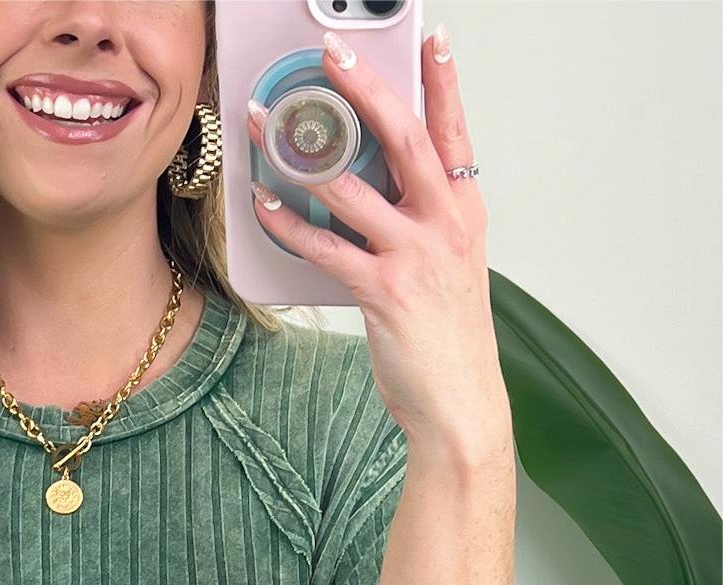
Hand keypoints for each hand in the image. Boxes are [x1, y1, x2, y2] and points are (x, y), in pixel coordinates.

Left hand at [247, 24, 509, 457]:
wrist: (458, 403)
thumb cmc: (448, 341)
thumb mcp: (449, 268)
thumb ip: (421, 225)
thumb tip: (378, 192)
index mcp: (462, 214)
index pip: (454, 133)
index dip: (444, 83)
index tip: (434, 40)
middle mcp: (443, 226)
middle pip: (405, 138)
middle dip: (367, 90)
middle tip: (335, 56)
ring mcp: (414, 256)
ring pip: (354, 188)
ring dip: (302, 157)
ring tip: (267, 129)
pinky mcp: (382, 291)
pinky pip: (325, 246)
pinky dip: (288, 224)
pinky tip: (263, 206)